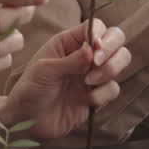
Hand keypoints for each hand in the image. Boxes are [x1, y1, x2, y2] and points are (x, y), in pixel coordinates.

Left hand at [2, 18, 128, 139]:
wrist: (27, 121)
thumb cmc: (30, 89)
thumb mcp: (45, 70)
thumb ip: (71, 60)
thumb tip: (93, 49)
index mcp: (70, 42)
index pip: (97, 26)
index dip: (101, 34)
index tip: (95, 47)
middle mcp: (85, 55)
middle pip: (116, 39)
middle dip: (111, 50)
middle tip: (97, 62)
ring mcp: (93, 74)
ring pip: (120, 61)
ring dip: (110, 70)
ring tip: (89, 82)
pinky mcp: (97, 95)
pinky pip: (114, 88)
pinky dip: (103, 94)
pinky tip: (86, 100)